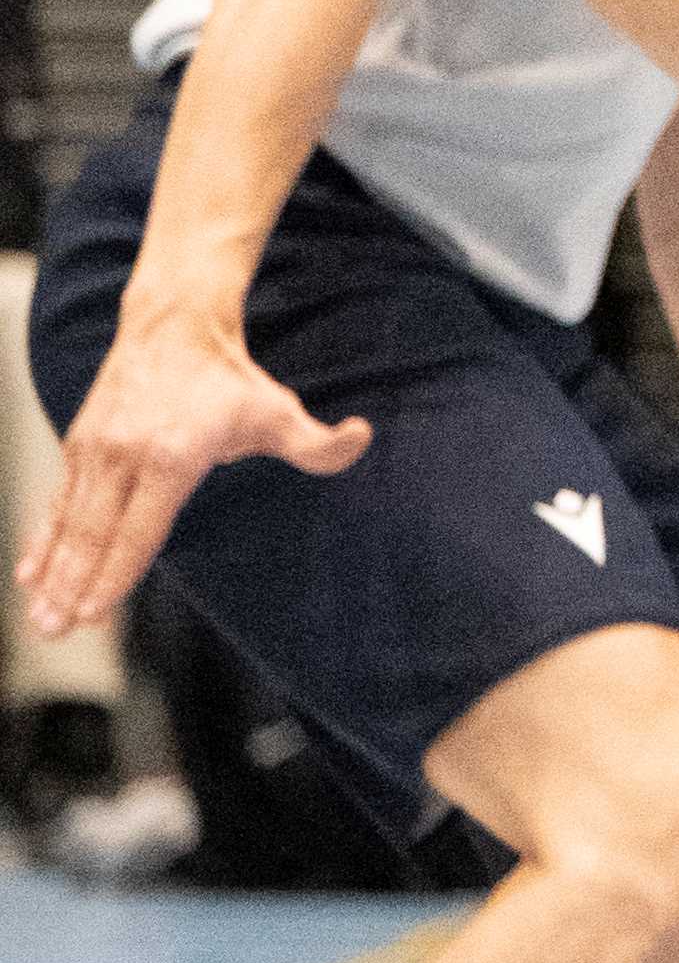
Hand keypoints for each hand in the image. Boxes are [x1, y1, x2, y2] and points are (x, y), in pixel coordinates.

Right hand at [14, 302, 368, 637]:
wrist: (173, 328)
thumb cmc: (232, 381)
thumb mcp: (280, 411)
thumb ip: (319, 442)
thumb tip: (362, 435)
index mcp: (171, 456)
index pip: (139, 530)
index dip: (116, 575)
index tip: (95, 614)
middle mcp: (123, 455)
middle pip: (94, 536)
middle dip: (73, 589)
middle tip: (55, 635)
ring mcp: (94, 451)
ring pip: (69, 525)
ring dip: (52, 576)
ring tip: (40, 622)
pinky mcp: (78, 447)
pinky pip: (57, 504)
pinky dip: (42, 542)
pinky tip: (29, 576)